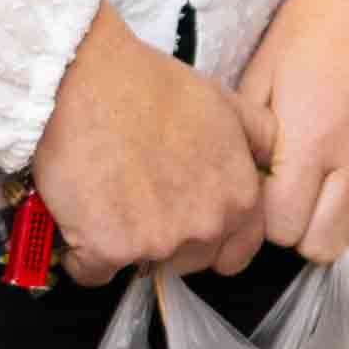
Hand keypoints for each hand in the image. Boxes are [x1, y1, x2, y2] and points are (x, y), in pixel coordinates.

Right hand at [28, 3, 270, 285]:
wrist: (80, 76)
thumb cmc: (145, 83)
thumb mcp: (222, 99)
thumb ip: (259, 137)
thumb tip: (270, 164)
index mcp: (238, 196)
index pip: (236, 250)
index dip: (207, 233)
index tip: (182, 216)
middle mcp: (205, 226)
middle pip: (187, 261)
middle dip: (165, 239)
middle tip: (137, 193)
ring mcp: (157, 242)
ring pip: (140, 264)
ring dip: (123, 243)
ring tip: (105, 193)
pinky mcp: (108, 250)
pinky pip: (92, 271)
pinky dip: (82, 253)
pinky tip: (78, 212)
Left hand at [234, 0, 348, 259]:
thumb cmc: (318, 19)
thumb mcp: (266, 67)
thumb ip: (254, 132)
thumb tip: (248, 179)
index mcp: (308, 136)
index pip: (283, 228)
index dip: (272, 218)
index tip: (276, 197)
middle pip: (326, 244)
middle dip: (306, 229)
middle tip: (306, 200)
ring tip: (343, 194)